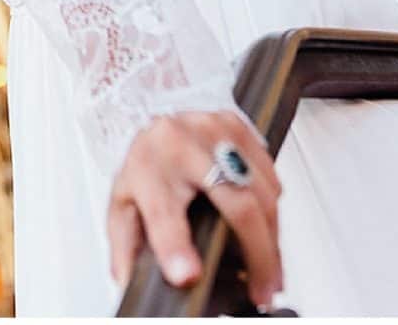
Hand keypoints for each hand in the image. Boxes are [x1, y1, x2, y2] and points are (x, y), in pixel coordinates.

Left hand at [108, 110, 282, 311]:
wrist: (152, 109)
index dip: (175, 246)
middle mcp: (180, 144)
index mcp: (146, 168)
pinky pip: (271, 179)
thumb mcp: (123, 204)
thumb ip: (126, 246)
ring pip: (263, 196)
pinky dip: (273, 213)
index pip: (163, 212)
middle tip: (262, 289)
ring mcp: (213, 131)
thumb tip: (130, 281)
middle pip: (237, 205)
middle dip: (257, 255)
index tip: (188, 276)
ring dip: (272, 241)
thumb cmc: (143, 165)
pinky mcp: (239, 127)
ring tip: (267, 270)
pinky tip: (263, 230)